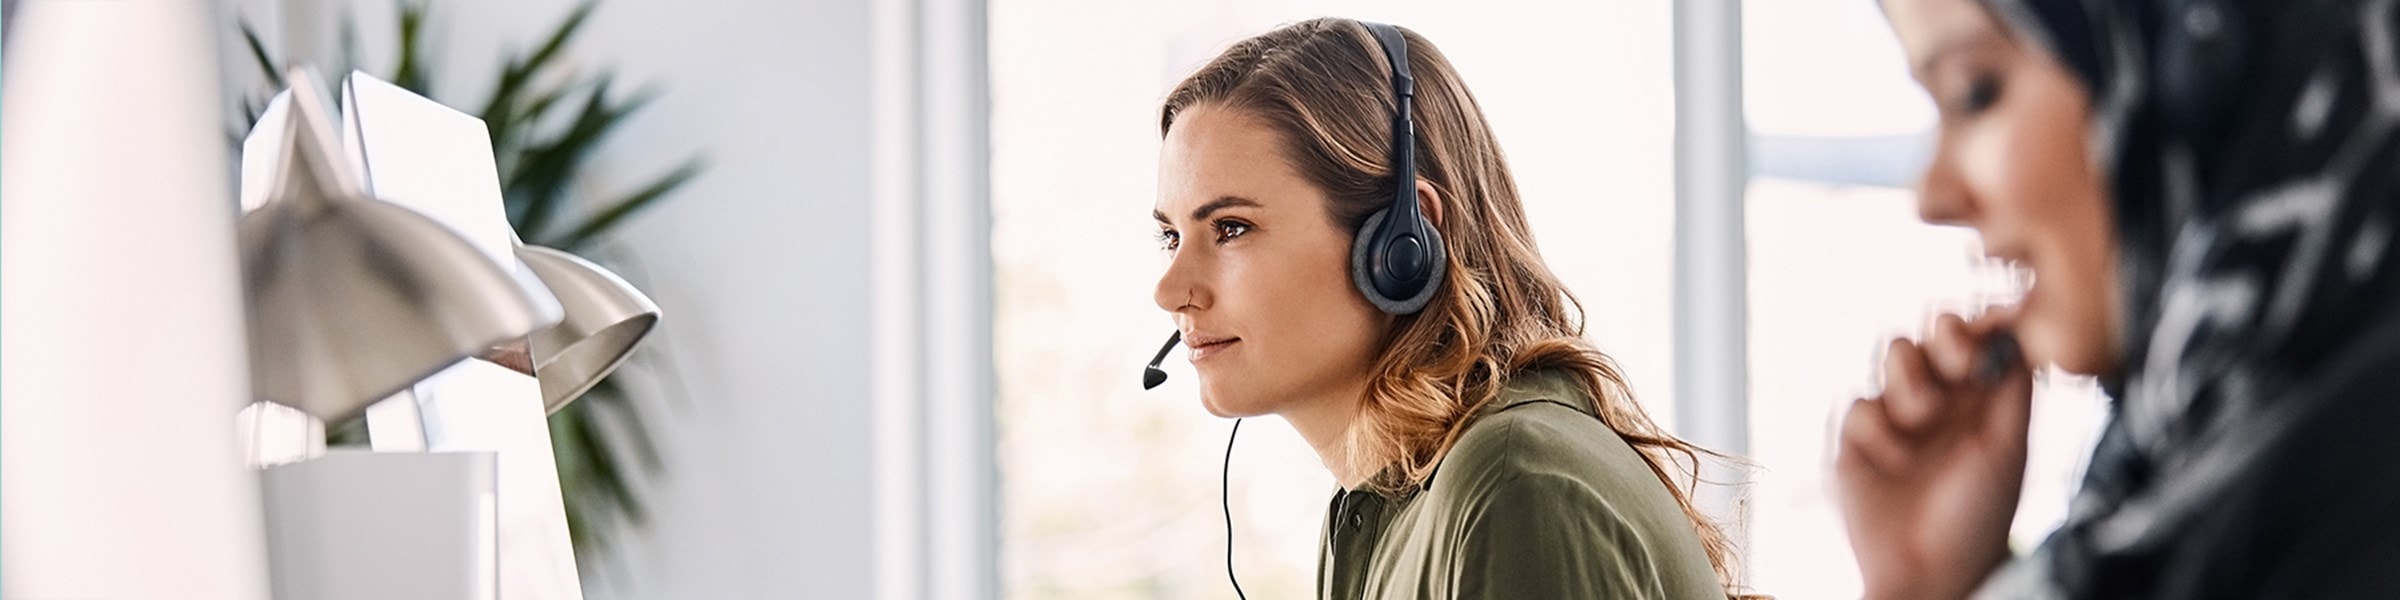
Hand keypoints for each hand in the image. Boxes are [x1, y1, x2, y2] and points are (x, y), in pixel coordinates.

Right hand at [1837, 310, 2032, 599]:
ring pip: (1894, 355)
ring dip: (1911, 378)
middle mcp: (1939, 401)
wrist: (1929, 568)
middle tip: (1958, 363)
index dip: (1976, 326)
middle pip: (1931, 334)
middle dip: (1944, 338)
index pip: (1973, 338)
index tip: (1986, 333)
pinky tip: (1896, 463)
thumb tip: (2014, 329)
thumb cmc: (1979, 514)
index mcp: (1979, 400)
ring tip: (1923, 418)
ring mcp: (1896, 417)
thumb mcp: (2008, 447)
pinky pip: (1860, 405)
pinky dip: (1880, 431)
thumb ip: (2013, 387)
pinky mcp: (1856, 440)